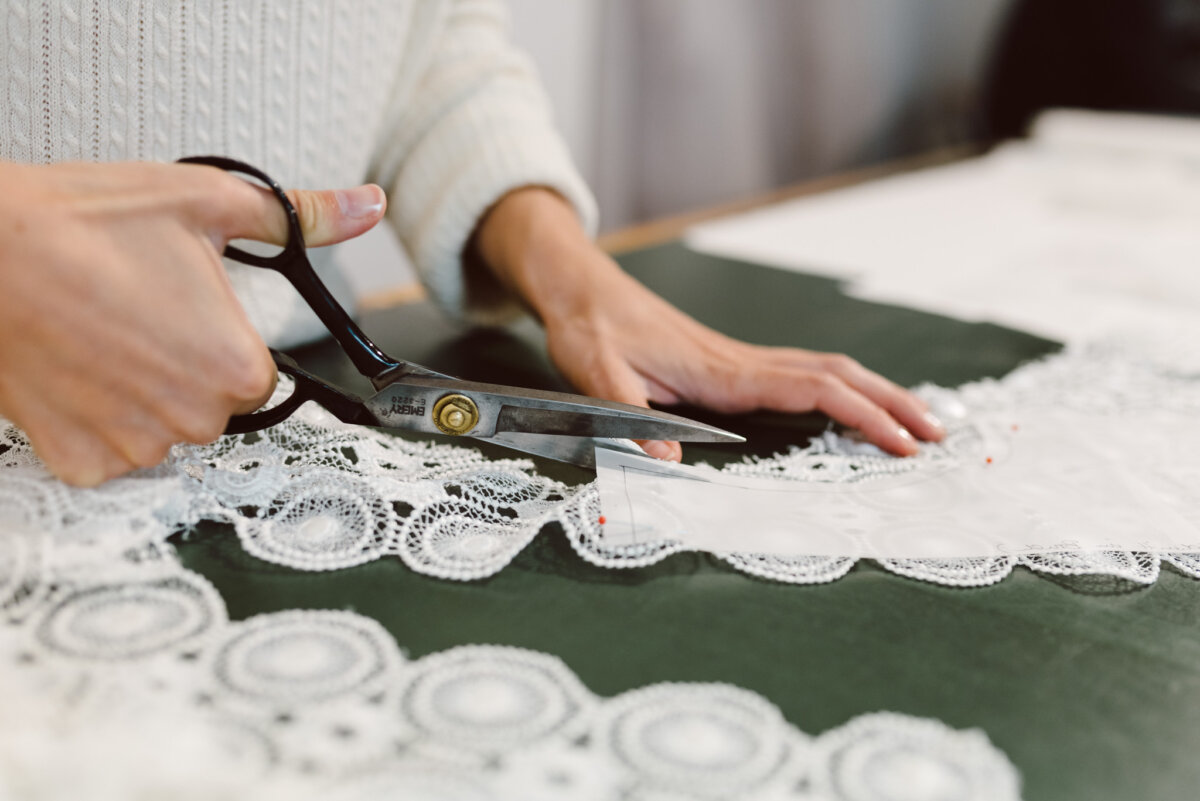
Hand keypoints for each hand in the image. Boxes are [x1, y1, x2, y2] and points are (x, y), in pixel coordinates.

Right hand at [0, 160, 385, 485]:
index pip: (256, 377)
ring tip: (96, 338)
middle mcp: (193, 420)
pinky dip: (92, 420)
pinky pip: (107, 453)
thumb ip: (299, 218)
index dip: (220, 341)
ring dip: (137, 396)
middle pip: (211, 407)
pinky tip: (72, 372)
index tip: (181, 313)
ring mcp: (132, 446)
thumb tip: (367, 206)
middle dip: (182, 370)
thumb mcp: (209, 202)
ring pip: (159, 430)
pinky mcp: (76, 460)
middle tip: (132, 317)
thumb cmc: (87, 222)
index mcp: (236, 369)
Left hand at [474, 188, 943, 460]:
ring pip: (828, 371)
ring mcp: (741, 361)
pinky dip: (845, 390)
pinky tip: (854, 405)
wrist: (582, 289)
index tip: (901, 443)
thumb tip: (669, 462)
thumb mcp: (597, 374)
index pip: (813, 388)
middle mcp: (743, 363)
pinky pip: (804, 375)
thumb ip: (630, 416)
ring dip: (876, 394)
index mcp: (723, 371)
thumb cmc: (591, 328)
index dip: (863, 415)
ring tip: (917, 422)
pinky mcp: (733, 365)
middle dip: (893, 404)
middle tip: (938, 436)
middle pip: (839, 376)